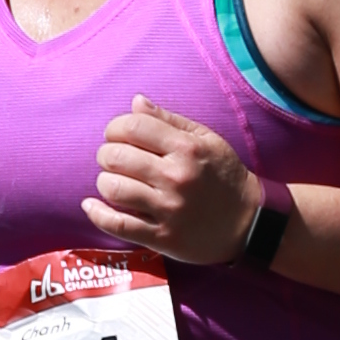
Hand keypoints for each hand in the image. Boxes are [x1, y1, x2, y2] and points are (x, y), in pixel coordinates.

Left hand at [84, 94, 261, 268]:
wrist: (249, 223)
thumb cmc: (224, 176)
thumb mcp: (205, 140)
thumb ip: (169, 120)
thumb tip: (135, 102)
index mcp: (186, 148)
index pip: (132, 127)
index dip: (115, 128)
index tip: (117, 136)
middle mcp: (176, 177)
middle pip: (116, 157)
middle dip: (106, 154)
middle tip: (113, 159)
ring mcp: (168, 210)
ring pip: (113, 188)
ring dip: (105, 182)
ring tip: (112, 181)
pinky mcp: (162, 238)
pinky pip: (117, 224)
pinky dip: (96, 213)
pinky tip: (90, 205)